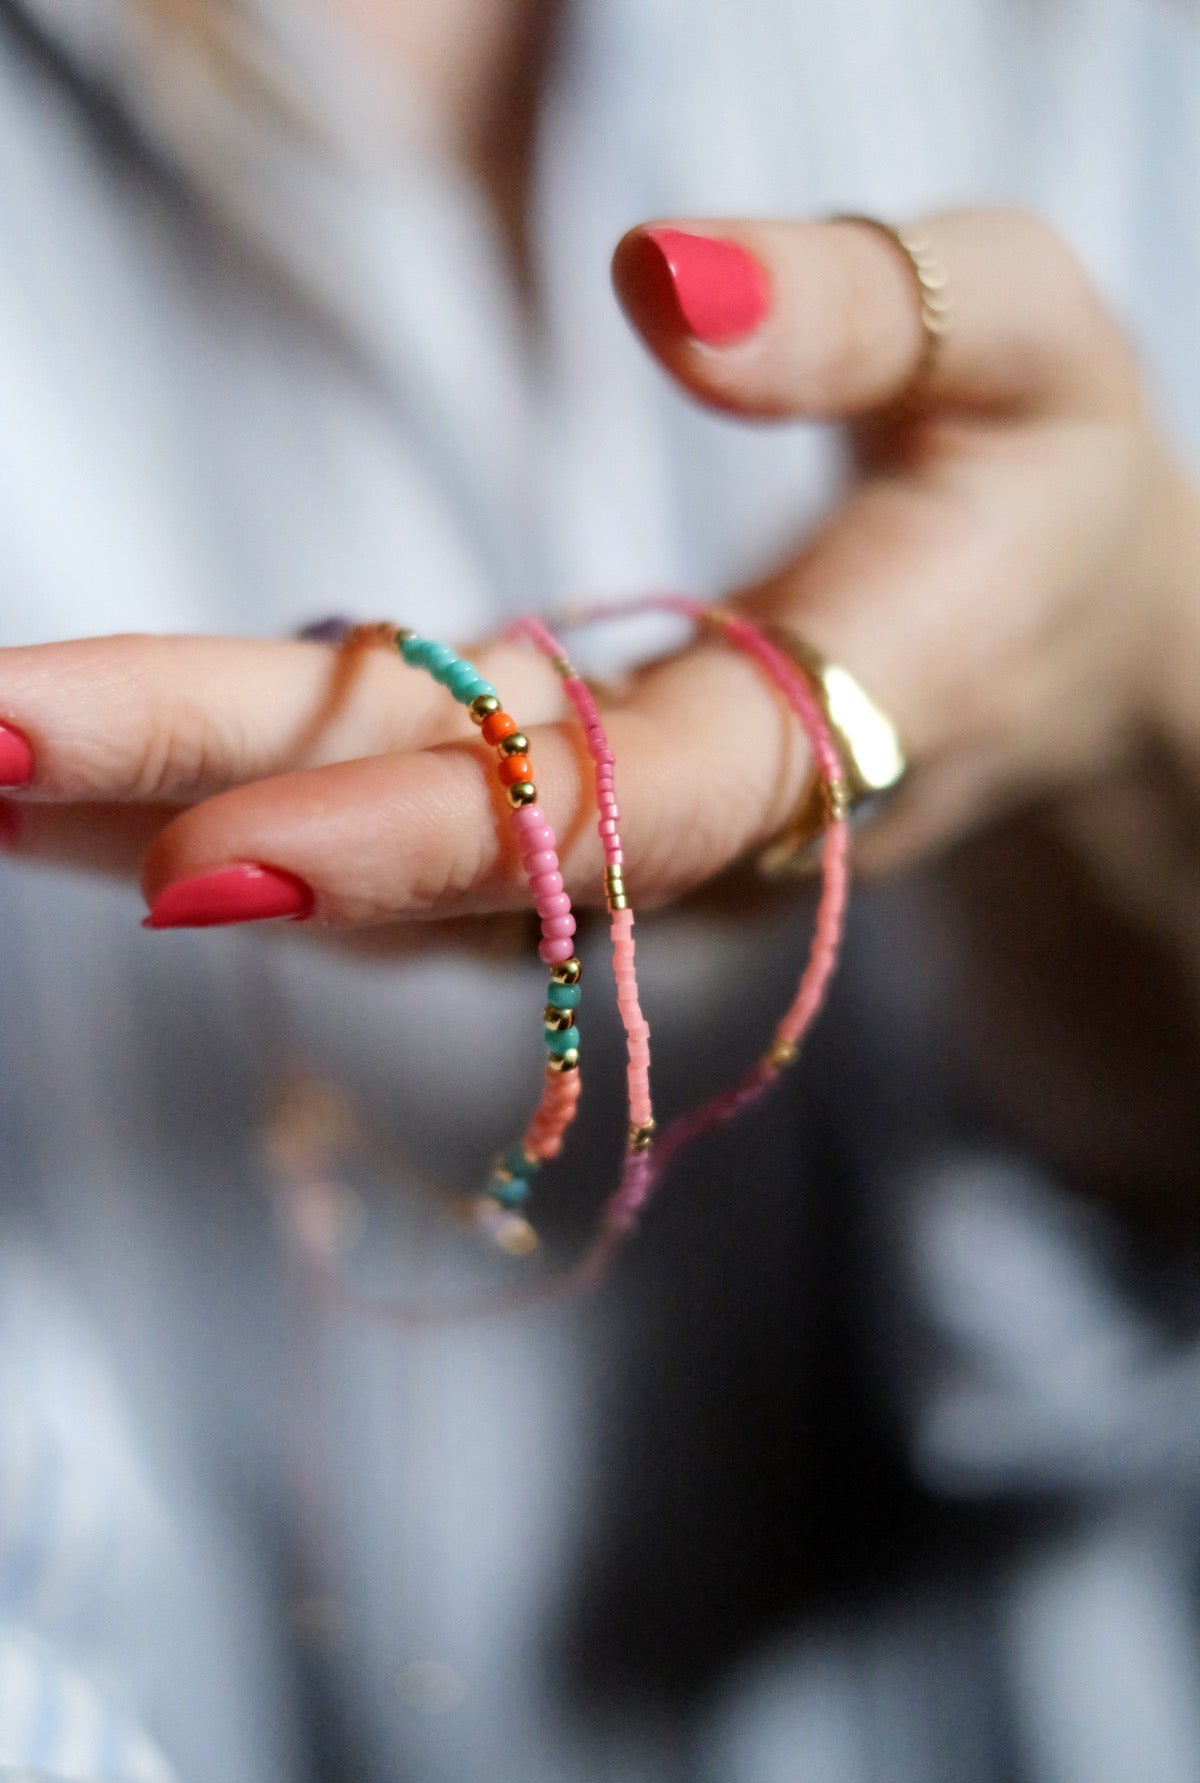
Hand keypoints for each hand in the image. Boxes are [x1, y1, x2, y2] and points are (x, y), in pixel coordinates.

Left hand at [0, 209, 1194, 939]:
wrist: (1050, 656)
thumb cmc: (1040, 488)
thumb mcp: (1024, 344)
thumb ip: (869, 308)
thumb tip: (663, 281)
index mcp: (837, 731)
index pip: (611, 817)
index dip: (417, 838)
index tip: (199, 853)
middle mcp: (707, 839)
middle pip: (441, 848)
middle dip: (207, 808)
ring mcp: (626, 859)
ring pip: (390, 860)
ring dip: (179, 824)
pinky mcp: (575, 834)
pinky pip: (400, 827)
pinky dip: (245, 800)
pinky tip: (95, 775)